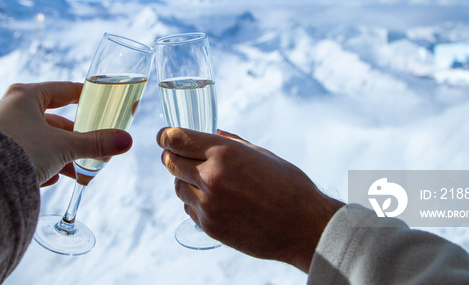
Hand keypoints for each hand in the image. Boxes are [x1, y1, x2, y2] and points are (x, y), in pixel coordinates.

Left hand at [0, 82, 132, 185]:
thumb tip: (127, 141)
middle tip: (94, 148)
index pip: (63, 90)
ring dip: (63, 156)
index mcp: (26, 96)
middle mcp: (11, 109)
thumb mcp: (65, 146)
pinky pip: (28, 154)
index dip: (86, 97)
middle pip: (54, 120)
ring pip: (42, 140)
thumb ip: (96, 143)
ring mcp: (2, 131)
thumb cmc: (24, 151)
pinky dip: (43, 164)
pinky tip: (53, 179)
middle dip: (76, 139)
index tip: (102, 103)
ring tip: (78, 173)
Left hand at [157, 127, 343, 272]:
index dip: (166, 135)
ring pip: (177, 186)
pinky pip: (188, 209)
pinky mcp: (209, 227)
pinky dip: (194, 202)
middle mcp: (211, 177)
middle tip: (177, 154)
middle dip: (171, 155)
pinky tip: (212, 200)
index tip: (165, 136)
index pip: (176, 139)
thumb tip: (212, 132)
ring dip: (183, 180)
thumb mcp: (262, 154)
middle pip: (170, 162)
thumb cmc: (290, 187)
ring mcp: (208, 205)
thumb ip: (232, 142)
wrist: (303, 227)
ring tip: (202, 180)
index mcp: (224, 153)